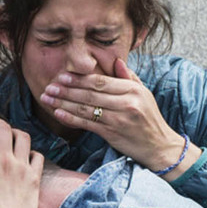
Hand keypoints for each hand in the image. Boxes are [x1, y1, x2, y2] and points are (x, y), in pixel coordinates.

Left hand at [40, 58, 199, 178]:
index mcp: (133, 90)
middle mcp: (126, 103)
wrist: (160, 146)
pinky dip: (71, 118)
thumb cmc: (149, 119)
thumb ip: (128, 78)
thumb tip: (116, 61)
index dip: (79, 78)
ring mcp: (119, 119)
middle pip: (90, 93)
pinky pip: (87, 124)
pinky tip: (58, 113)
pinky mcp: (112, 134)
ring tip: (47, 98)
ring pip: (86, 108)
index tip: (62, 75)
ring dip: (64, 103)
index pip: (101, 81)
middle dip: (67, 89)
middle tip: (49, 86)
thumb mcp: (144, 94)